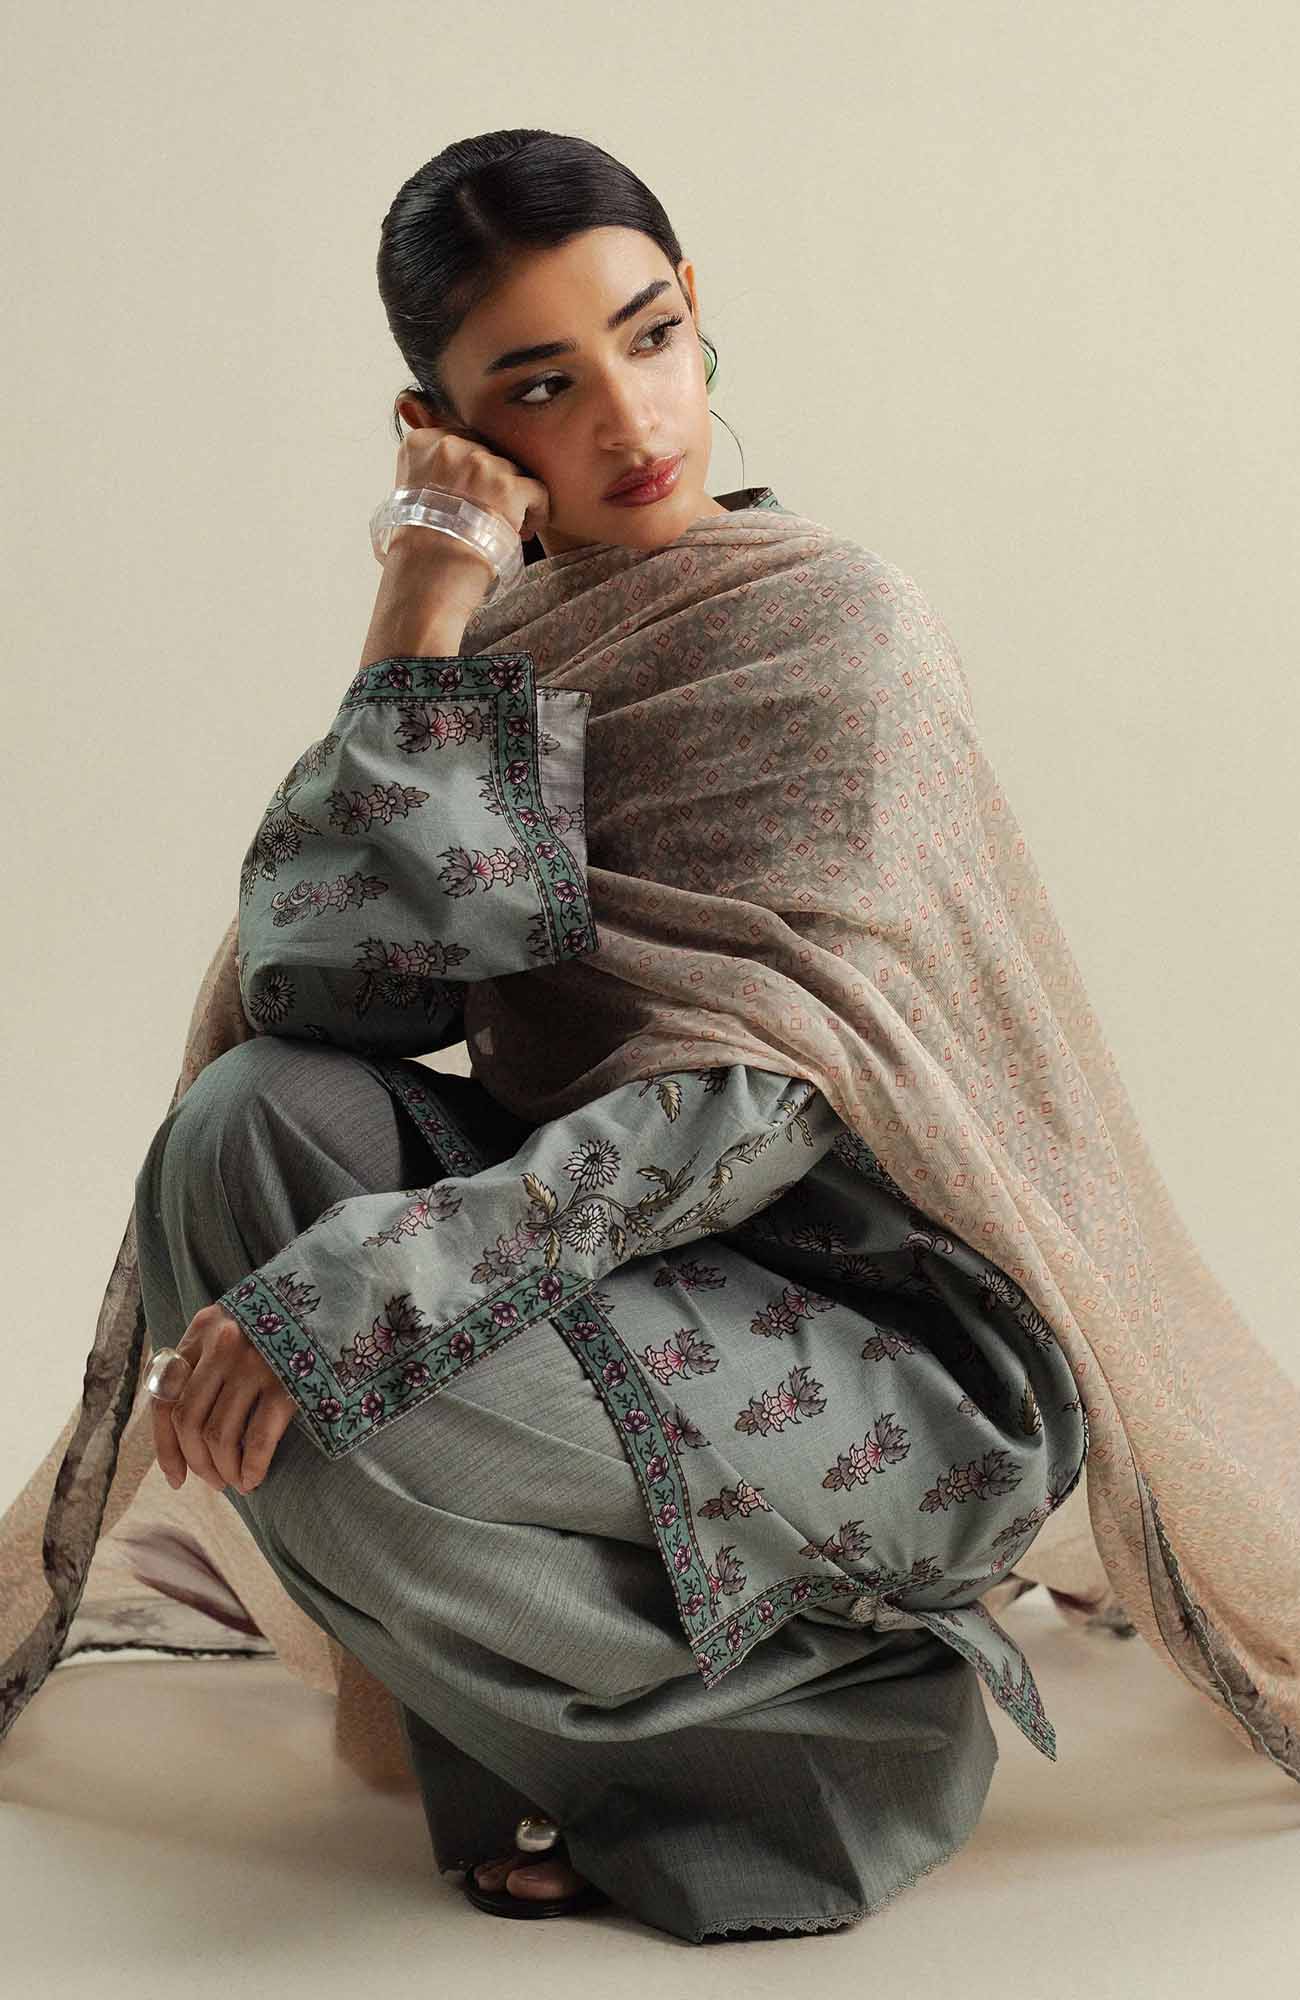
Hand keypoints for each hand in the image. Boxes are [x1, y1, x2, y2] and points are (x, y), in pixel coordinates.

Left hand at [150, 1305, 297, 1495]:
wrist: (338, 1292)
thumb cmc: (284, 1319)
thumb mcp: (235, 1323)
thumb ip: (206, 1358)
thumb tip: (185, 1427)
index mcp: (202, 1330)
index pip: (165, 1396)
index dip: (166, 1445)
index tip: (176, 1477)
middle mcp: (222, 1344)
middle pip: (189, 1420)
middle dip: (198, 1462)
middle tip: (214, 1481)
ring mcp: (253, 1362)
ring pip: (219, 1435)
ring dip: (224, 1469)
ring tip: (236, 1482)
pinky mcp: (285, 1381)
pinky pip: (258, 1438)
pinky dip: (252, 1467)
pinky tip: (254, 1478)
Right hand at [377, 413, 550, 570]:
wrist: (427, 574)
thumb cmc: (417, 545)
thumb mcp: (408, 493)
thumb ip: (431, 469)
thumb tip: (456, 464)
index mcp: (421, 444)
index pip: (461, 441)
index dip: (473, 470)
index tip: (474, 495)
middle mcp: (450, 446)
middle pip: (489, 454)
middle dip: (494, 483)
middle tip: (494, 515)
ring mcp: (479, 464)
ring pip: (514, 471)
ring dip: (516, 499)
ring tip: (508, 529)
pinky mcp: (507, 486)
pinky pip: (537, 491)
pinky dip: (537, 512)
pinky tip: (526, 531)